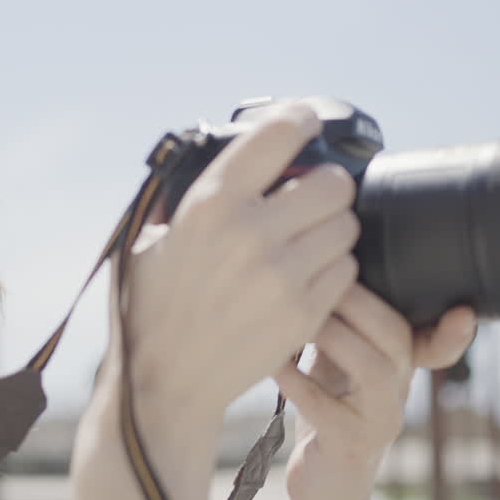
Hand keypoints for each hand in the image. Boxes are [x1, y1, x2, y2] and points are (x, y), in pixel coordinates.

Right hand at [106, 101, 359, 428]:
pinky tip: (304, 277)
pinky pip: (346, 271)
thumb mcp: (155, 238)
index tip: (306, 122)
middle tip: (311, 199)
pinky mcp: (303, 313)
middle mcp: (249, 234)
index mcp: (210, 204)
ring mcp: (281, 276)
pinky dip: (333, 270)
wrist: (164, 379)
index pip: (279, 134)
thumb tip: (232, 156)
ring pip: (346, 227)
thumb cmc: (153, 304)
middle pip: (333, 183)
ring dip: (332, 230)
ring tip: (304, 244)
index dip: (300, 120)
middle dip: (326, 187)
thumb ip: (193, 196)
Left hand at [273, 284, 475, 499]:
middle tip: (315, 277)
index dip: (450, 327)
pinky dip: (296, 379)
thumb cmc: (326, 408)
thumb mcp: (337, 359)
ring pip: (372, 369)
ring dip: (332, 334)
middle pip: (397, 336)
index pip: (436, 338)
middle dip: (356, 301)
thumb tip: (319, 262)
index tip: (461, 309)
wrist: (321, 483)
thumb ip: (341, 320)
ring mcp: (380, 422)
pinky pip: (326, 407)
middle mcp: (400, 390)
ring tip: (295, 316)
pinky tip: (272, 362)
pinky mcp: (349, 446)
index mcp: (401, 364)